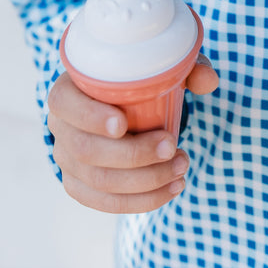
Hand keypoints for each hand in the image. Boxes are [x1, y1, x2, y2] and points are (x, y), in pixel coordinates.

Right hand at [47, 54, 218, 213]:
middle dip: (134, 156)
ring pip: (98, 182)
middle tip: (173, 148)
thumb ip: (184, 68)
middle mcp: (60, 127)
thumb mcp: (156, 64)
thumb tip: (208, 82)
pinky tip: (169, 190)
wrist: (120, 102)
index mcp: (67, 90)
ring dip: (144, 182)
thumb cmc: (136, 79)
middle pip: (86, 150)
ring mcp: (66, 160)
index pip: (65, 104)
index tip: (123, 124)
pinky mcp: (80, 184)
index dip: (90, 117)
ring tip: (181, 169)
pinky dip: (140, 201)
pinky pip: (103, 203)